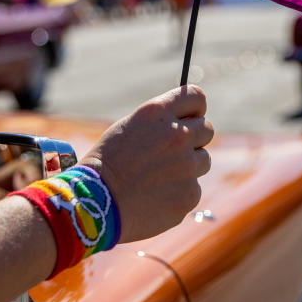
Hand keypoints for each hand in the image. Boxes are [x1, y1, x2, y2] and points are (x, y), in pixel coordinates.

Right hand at [79, 85, 213, 242]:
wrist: (94, 204)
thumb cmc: (106, 165)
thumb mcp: (128, 128)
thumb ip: (159, 123)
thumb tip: (184, 124)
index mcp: (158, 113)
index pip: (196, 97)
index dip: (195, 108)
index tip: (190, 117)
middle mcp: (177, 135)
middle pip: (206, 129)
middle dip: (194, 139)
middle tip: (173, 153)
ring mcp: (186, 165)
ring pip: (203, 160)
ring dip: (188, 166)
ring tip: (158, 178)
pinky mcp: (190, 193)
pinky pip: (193, 188)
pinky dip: (179, 193)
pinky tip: (156, 197)